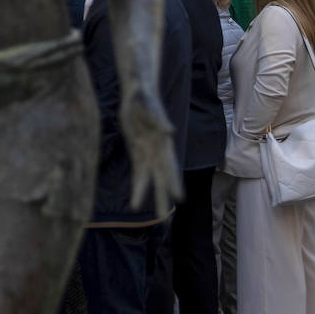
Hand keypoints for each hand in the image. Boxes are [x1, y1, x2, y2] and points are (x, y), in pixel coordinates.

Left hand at [120, 86, 182, 218]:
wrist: (137, 92)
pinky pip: (137, 173)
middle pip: (161, 179)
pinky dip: (138, 188)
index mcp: (162, 143)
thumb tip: (169, 132)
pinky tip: (136, 203)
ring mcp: (147, 153)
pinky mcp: (136, 151)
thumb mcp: (149, 106)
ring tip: (158, 219)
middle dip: (163, 198)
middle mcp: (157, 152)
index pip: (169, 165)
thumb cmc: (144, 97)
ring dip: (151, 198)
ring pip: (149, 180)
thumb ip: (159, 119)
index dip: (173, 181)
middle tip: (166, 221)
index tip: (178, 198)